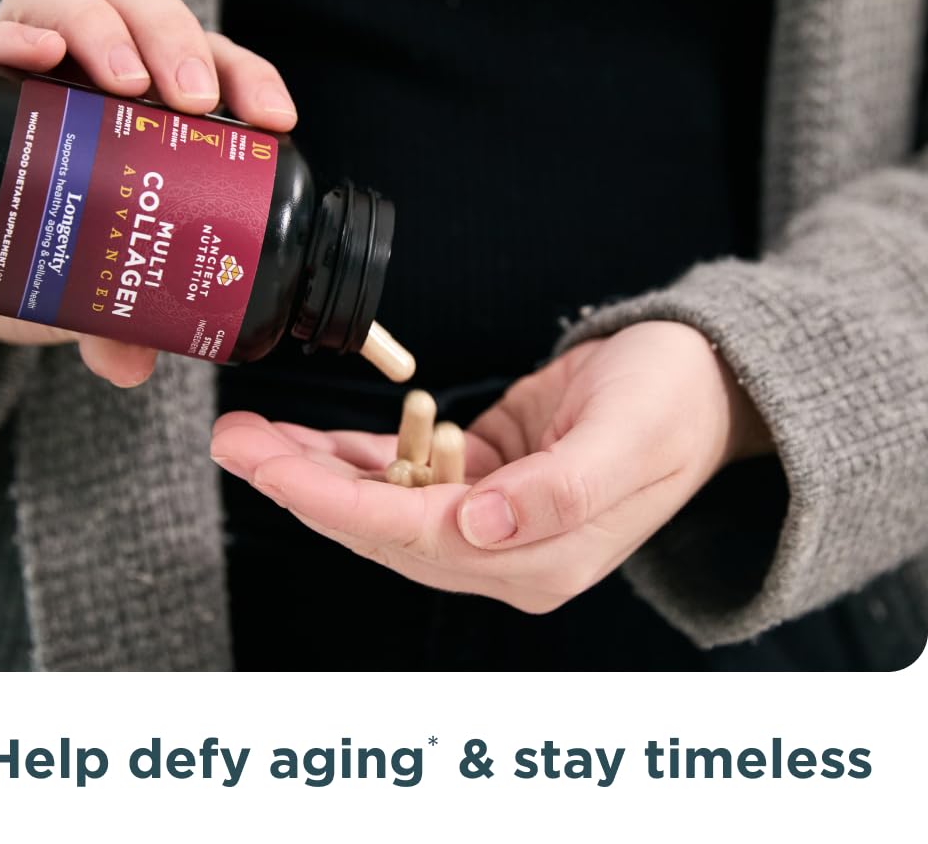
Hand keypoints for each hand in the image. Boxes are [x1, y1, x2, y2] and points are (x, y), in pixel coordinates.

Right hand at [0, 0, 295, 383]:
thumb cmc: (32, 262)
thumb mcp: (86, 298)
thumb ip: (117, 327)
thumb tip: (133, 367)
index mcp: (140, 113)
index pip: (203, 65)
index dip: (246, 75)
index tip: (275, 119)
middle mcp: (83, 78)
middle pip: (139, 9)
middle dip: (179, 40)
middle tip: (194, 101)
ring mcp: (21, 76)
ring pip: (66, 2)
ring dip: (108, 30)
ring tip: (134, 86)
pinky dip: (11, 39)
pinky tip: (42, 54)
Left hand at [210, 321, 772, 612]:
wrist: (700, 378)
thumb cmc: (672, 401)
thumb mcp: (628, 437)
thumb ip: (560, 493)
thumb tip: (481, 527)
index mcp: (541, 557)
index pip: (412, 537)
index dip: (334, 503)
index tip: (269, 469)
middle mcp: (508, 551)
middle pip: (380, 525)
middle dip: (302, 485)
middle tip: (235, 440)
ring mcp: (492, 520)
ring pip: (381, 502)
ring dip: (316, 469)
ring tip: (251, 433)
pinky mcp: (482, 481)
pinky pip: (404, 473)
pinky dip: (355, 455)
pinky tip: (311, 439)